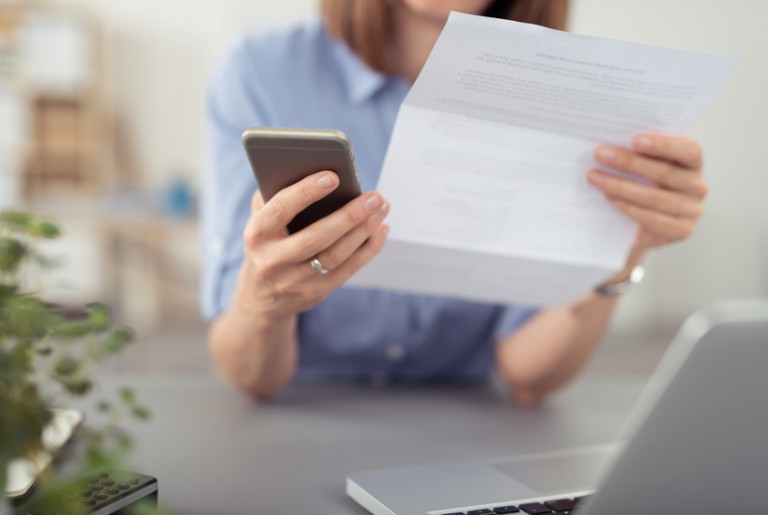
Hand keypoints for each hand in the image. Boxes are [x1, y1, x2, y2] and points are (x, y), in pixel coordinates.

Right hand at [236, 171, 389, 320]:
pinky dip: (368, 248)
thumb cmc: (268, 244)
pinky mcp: (316, 293)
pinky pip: (348, 269)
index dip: (306, 192)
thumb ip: (276, 196)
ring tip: (381, 208)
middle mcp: (273, 260)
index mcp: (256, 234)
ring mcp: (295, 281)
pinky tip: (380, 229)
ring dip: (364, 230)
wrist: (261, 297)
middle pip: (317, 237)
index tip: (333, 176)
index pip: (281, 209)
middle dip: (350, 215)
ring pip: (336, 255)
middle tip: (374, 196)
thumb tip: (310, 168)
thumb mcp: (261, 221)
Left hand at [588, 134, 706, 249]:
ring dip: (620, 186)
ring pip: (654, 197)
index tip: (635, 140)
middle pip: (664, 173)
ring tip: (594, 177)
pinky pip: (652, 218)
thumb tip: (610, 143)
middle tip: (600, 154)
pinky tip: (609, 198)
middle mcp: (697, 186)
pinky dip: (627, 207)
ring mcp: (692, 210)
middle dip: (628, 162)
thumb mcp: (643, 166)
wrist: (639, 224)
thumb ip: (637, 153)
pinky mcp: (681, 230)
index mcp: (693, 163)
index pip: (688, 150)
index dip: (663, 145)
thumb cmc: (641, 184)